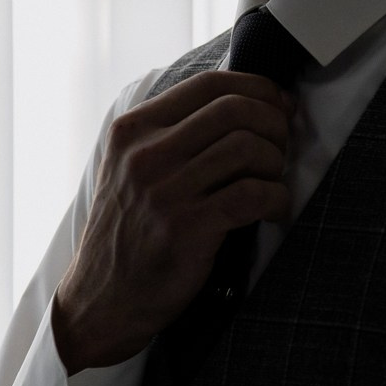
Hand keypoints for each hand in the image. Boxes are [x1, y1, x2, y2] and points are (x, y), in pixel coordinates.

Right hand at [52, 70, 294, 371]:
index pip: (209, 84)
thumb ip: (178, 133)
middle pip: (235, 109)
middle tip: (282, 148)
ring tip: (274, 182)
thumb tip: (254, 102)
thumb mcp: (134, 169)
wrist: (102, 301)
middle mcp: (145, 155)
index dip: (258, 88)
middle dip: (274, 124)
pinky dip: (277, 199)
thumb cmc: (132, 231)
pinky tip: (275, 210)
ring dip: (276, 163)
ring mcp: (164, 191)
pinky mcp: (185, 228)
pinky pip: (252, 194)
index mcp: (134, 130)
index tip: (281, 106)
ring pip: (247, 147)